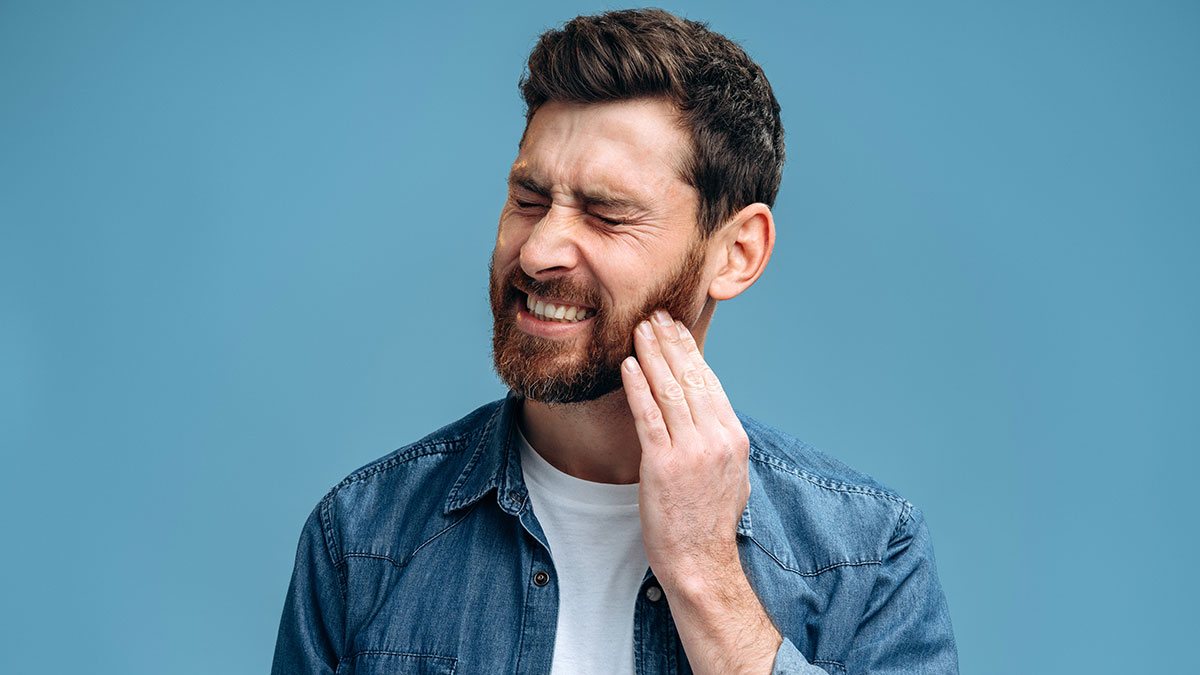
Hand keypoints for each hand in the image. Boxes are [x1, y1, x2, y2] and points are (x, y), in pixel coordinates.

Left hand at [621, 310, 778, 673]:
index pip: (709, 382)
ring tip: (639, 330)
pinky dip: (637, 387)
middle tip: (654, 315)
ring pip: (670, 390)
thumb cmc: (708, 522)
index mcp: (733, 437)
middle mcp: (717, 438)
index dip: (690, 351)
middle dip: (670, 342)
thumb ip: (718, 439)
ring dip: (652, 355)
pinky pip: (648, 416)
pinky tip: (628, 366)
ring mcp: (692, 451)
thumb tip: (706, 412)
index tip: (675, 328)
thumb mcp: (728, 474)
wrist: (701, 562)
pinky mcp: (664, 465)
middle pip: (690, 378)